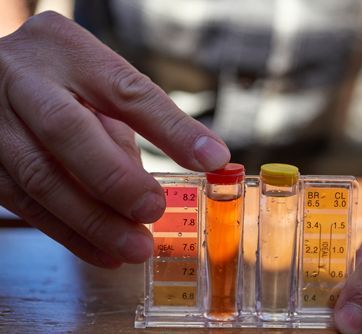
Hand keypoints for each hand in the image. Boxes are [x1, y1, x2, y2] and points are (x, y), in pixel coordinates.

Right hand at [0, 12, 229, 267]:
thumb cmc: (62, 76)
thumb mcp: (98, 80)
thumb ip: (129, 122)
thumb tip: (157, 181)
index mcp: (68, 51)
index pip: (126, 90)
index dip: (171, 128)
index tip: (211, 157)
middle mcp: (24, 80)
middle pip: (68, 132)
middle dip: (115, 180)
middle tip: (153, 211)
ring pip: (40, 178)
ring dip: (92, 221)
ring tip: (133, 246)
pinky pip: (25, 204)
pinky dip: (68, 233)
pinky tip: (101, 250)